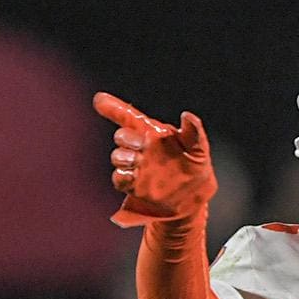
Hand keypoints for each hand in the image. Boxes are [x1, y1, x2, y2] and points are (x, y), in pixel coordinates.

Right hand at [92, 91, 216, 226]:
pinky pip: (120, 178)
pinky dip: (122, 177)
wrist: (192, 198)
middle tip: (139, 144)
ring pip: (118, 157)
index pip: (131, 118)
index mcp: (154, 133)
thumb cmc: (195, 166)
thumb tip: (187, 115)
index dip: (115, 108)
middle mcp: (141, 147)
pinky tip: (132, 176)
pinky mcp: (132, 185)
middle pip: (123, 137)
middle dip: (126, 138)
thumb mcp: (199, 149)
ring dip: (122, 158)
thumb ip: (194, 132)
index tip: (100, 100)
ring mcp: (135, 166)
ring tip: (135, 161)